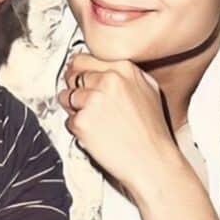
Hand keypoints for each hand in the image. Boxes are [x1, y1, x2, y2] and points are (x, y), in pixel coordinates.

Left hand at [58, 53, 177, 187]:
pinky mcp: (83, 121)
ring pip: (66, 96)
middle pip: (73, 76)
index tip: (78, 78)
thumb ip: (124, 75)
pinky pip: (68, 120)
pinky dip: (77, 128)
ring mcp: (94, 100)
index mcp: (124, 69)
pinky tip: (96, 135)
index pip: (84, 58)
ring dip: (73, 109)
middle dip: (74, 88)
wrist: (152, 161)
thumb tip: (100, 69)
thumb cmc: (152, 131)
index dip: (78, 70)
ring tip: (95, 122)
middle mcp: (108, 80)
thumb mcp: (148, 89)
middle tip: (86, 104)